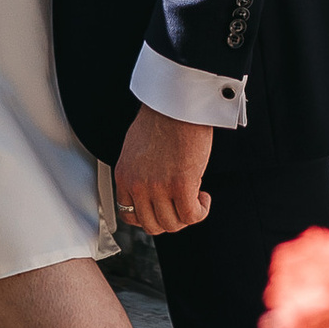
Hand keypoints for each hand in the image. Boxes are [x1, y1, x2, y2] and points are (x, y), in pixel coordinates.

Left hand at [114, 107, 212, 236]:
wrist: (176, 102)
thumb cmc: (162, 117)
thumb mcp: (136, 148)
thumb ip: (139, 171)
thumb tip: (152, 188)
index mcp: (124, 175)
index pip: (128, 214)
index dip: (149, 217)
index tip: (162, 210)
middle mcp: (138, 185)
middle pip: (151, 225)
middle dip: (170, 220)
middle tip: (182, 206)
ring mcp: (159, 187)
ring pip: (172, 224)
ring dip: (187, 216)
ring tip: (195, 199)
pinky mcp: (181, 185)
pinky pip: (191, 215)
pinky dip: (200, 212)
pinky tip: (203, 198)